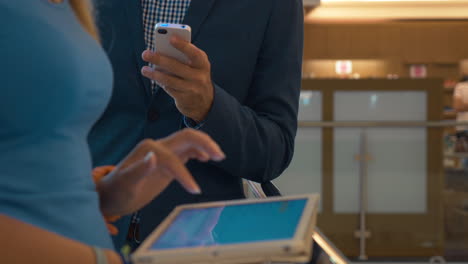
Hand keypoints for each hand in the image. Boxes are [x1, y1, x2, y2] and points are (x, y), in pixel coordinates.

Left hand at [96, 129, 224, 215]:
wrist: (110, 194)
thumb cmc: (117, 191)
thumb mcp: (125, 185)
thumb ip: (138, 170)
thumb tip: (154, 157)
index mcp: (149, 150)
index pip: (173, 159)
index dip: (185, 174)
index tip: (194, 191)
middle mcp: (158, 146)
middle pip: (186, 136)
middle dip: (204, 143)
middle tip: (220, 156)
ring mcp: (164, 152)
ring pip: (189, 141)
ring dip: (205, 145)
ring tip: (219, 156)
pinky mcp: (168, 159)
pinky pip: (187, 150)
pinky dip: (199, 151)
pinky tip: (206, 159)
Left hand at [141, 36, 213, 121]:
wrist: (205, 102)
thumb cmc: (195, 76)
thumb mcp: (195, 66)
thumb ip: (184, 58)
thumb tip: (162, 51)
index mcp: (203, 64)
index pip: (194, 53)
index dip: (183, 46)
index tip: (171, 38)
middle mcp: (199, 76)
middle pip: (176, 66)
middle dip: (159, 59)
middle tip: (145, 54)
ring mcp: (192, 89)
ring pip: (169, 80)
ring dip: (155, 74)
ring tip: (144, 69)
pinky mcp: (184, 99)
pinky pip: (169, 89)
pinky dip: (160, 82)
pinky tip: (154, 77)